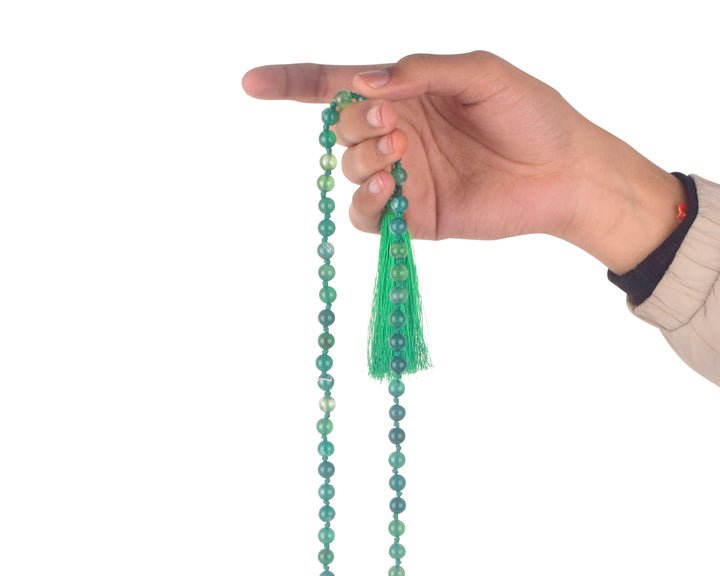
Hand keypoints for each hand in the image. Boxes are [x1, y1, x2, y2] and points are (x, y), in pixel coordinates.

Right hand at [243, 52, 684, 273]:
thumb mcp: (481, 73)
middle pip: (339, 129)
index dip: (292, 83)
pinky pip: (366, 216)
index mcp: (406, 93)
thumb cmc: (531, 114)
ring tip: (400, 156)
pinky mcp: (412, 217)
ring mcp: (403, 178)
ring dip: (362, 160)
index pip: (338, 86)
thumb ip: (421, 72)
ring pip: (348, 171)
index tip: (250, 84)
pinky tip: (390, 188)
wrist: (564, 173)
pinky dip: (366, 202)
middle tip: (393, 124)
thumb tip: (361, 82)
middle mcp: (397, 135)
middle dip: (355, 124)